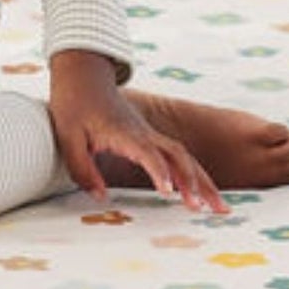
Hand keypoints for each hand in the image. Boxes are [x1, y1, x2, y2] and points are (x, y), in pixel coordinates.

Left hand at [46, 51, 226, 214]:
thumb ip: (82, 168)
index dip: (160, 172)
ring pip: (185, 157)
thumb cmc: (73, 106)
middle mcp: (144, 133)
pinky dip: (194, 174)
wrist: (83, 78)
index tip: (169, 192)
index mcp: (125, 133)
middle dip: (195, 183)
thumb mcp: (67, 137)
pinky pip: (178, 155)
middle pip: (179, 156)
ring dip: (203, 182)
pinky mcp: (150, 136)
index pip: (149, 154)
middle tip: (206, 210)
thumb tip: (100, 197)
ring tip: (221, 209)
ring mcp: (150, 134)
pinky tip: (204, 192)